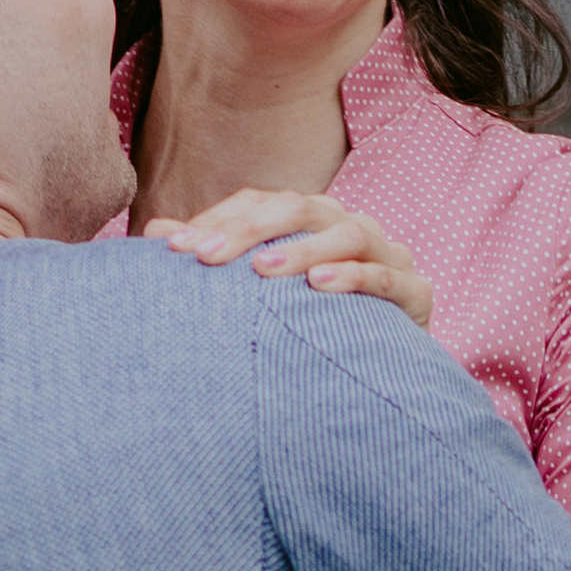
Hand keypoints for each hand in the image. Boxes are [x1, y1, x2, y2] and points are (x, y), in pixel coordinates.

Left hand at [143, 186, 434, 326]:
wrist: (388, 366)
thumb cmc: (316, 320)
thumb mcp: (263, 291)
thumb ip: (219, 258)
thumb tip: (154, 234)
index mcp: (311, 219)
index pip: (260, 203)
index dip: (218, 220)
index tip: (174, 248)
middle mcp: (348, 225)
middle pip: (299, 209)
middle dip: (250, 230)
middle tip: (207, 258)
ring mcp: (388, 254)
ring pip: (347, 234)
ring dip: (302, 250)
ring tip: (262, 271)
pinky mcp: (416, 292)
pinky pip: (387, 277)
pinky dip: (354, 277)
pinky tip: (319, 286)